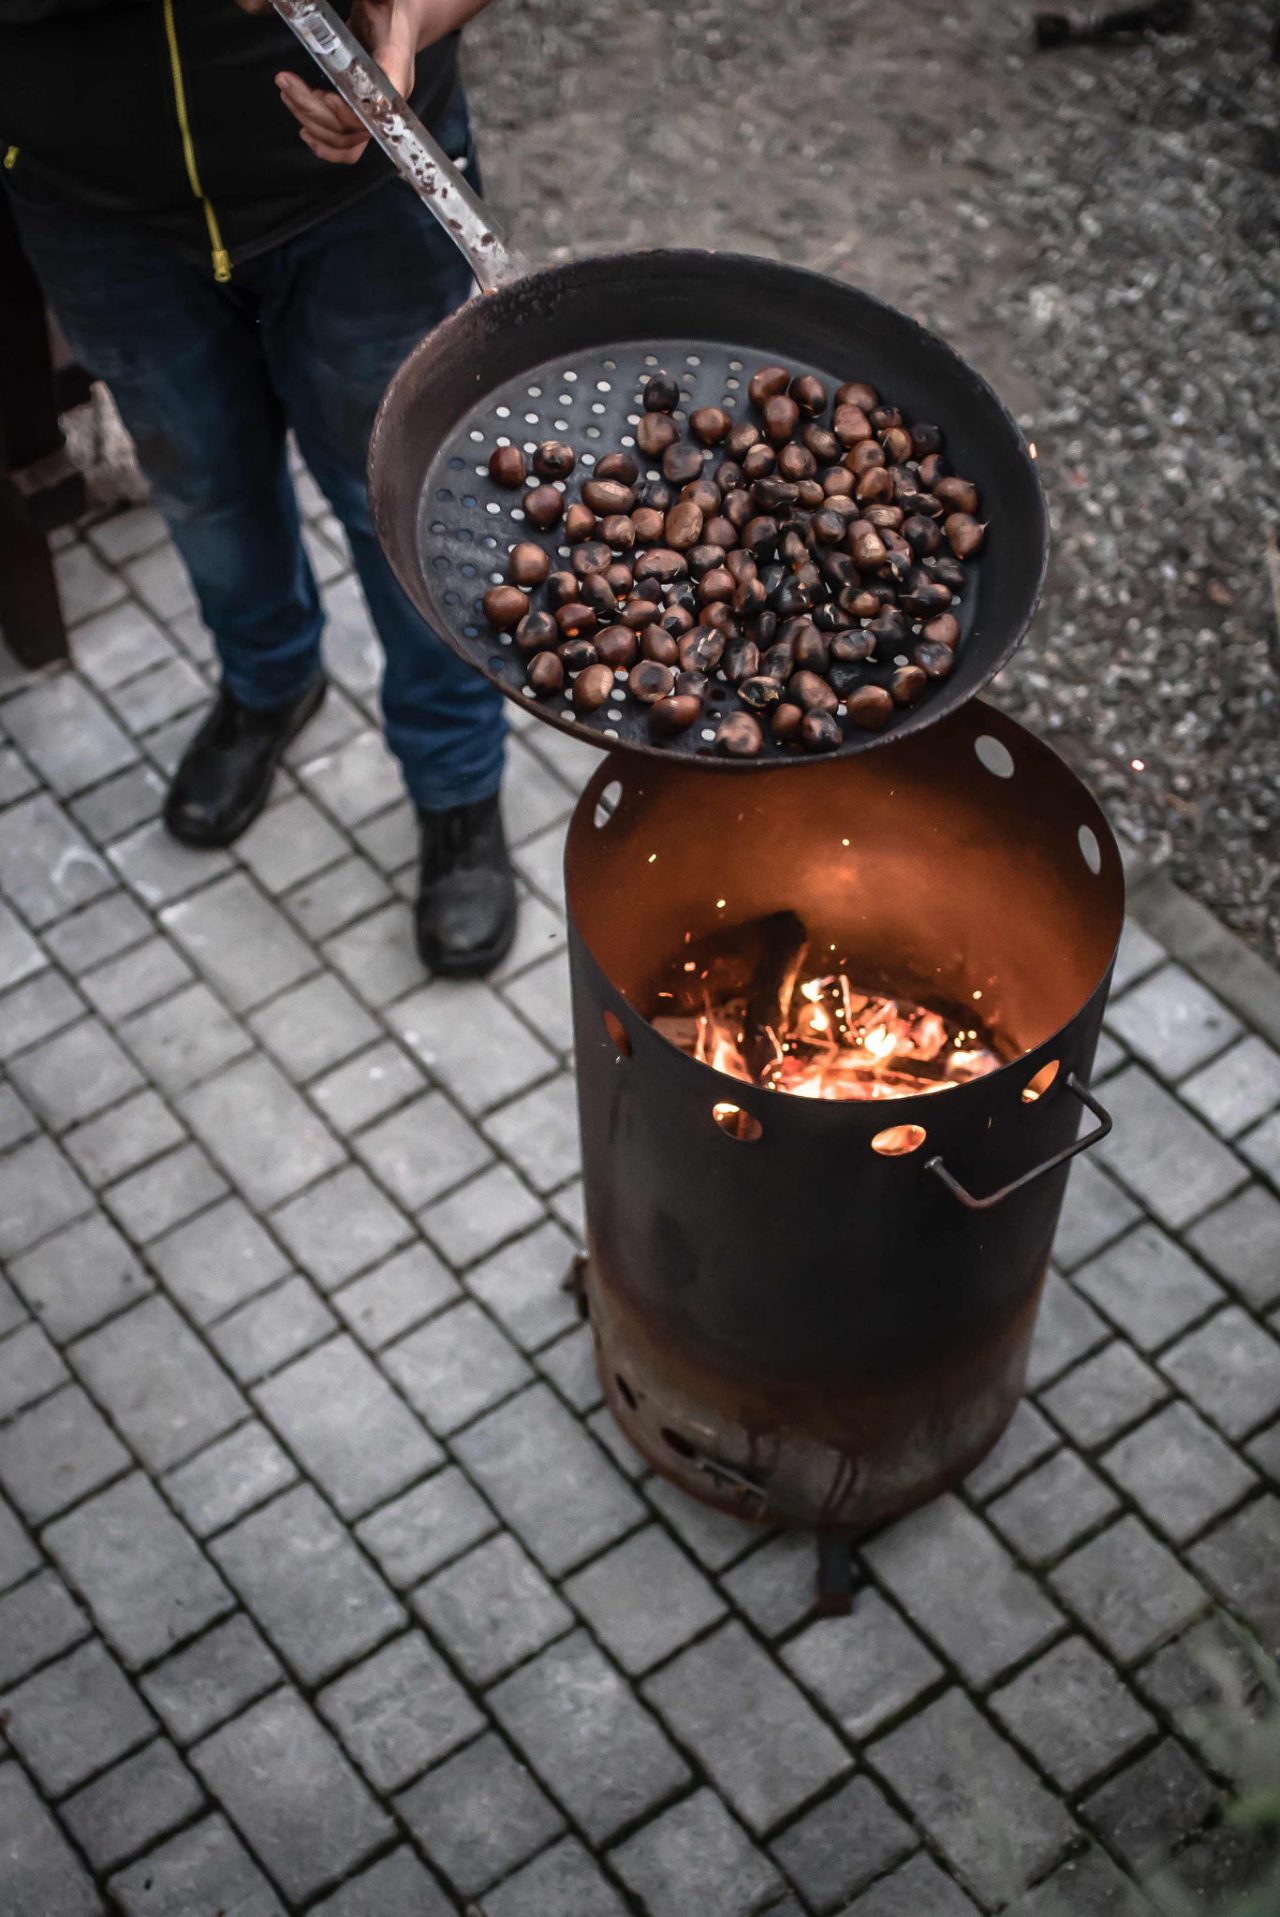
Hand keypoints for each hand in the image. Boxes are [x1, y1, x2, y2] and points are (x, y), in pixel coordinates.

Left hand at [274, 1, 416, 165]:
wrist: (397, 18)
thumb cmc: (389, 10)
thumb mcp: (382, 3)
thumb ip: (377, 4)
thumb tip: (369, 0)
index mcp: (395, 78)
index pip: (372, 112)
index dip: (346, 112)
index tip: (323, 95)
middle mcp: (387, 105)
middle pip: (350, 129)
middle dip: (311, 109)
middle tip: (285, 82)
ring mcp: (375, 115)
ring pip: (343, 140)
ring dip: (310, 121)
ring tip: (287, 93)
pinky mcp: (362, 117)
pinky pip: (348, 148)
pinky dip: (326, 148)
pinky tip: (306, 132)